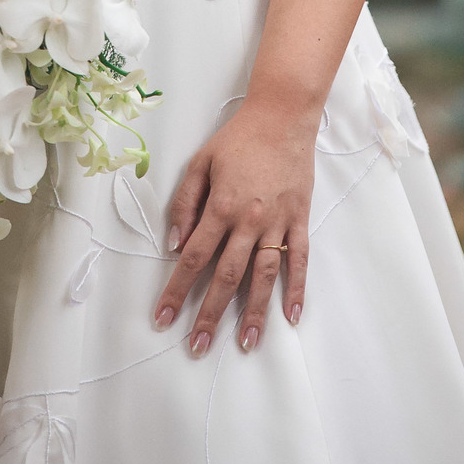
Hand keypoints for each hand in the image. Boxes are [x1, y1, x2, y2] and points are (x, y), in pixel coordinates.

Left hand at [153, 99, 315, 355]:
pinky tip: (291, 315)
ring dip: (255, 312)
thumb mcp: (200, 161)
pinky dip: (297, 288)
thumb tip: (175, 243)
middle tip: (197, 346)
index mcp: (220, 206)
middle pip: (226, 276)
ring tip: (245, 343)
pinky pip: (299, 259)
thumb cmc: (237, 138)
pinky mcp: (300, 219)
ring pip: (263, 276)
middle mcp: (249, 220)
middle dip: (210, 314)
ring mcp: (278, 222)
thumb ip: (185, 203)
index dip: (177, 289)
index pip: (194, 257)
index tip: (164, 317)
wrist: (282, 116)